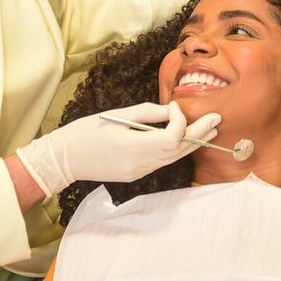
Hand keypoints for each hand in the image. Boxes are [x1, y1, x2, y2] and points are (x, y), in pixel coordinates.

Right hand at [16, 102, 220, 195]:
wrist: (63, 160)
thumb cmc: (84, 133)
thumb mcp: (115, 116)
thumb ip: (147, 114)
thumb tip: (172, 111)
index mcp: (133, 147)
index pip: (172, 137)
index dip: (181, 121)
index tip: (175, 106)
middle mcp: (140, 164)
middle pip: (179, 151)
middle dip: (199, 134)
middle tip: (217, 119)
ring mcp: (138, 173)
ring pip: (173, 159)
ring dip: (192, 143)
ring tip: (210, 130)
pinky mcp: (135, 175)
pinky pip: (162, 162)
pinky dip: (176, 149)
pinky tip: (185, 140)